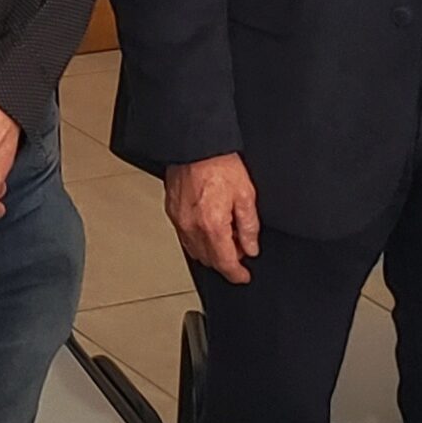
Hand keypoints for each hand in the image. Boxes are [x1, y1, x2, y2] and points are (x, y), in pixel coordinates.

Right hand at [165, 153, 260, 282]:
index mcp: (212, 225)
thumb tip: (251, 247)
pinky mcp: (171, 210)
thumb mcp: (246, 195)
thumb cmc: (218, 164)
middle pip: (208, 260)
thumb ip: (249, 227)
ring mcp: (178, 219)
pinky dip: (198, 238)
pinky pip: (184, 235)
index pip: (225, 263)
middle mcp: (191, 226)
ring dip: (211, 250)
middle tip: (239, 247)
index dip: (236, 274)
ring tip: (225, 233)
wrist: (195, 146)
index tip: (243, 276)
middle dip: (225, 260)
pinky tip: (208, 224)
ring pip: (195, 250)